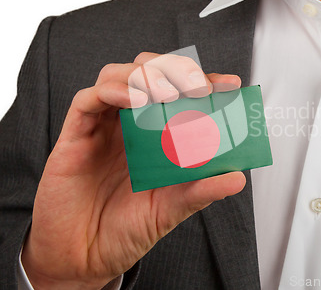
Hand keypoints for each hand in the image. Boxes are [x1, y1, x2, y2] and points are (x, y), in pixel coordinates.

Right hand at [21, 52, 245, 288]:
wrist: (85, 258)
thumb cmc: (126, 229)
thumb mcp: (171, 209)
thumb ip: (201, 191)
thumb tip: (238, 178)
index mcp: (154, 134)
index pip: (180, 92)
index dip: (204, 81)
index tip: (230, 85)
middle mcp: (129, 123)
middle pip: (148, 71)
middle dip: (175, 69)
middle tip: (199, 87)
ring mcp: (102, 126)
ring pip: (117, 75)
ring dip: (145, 75)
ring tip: (168, 94)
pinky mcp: (75, 136)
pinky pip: (87, 100)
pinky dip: (112, 90)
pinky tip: (134, 100)